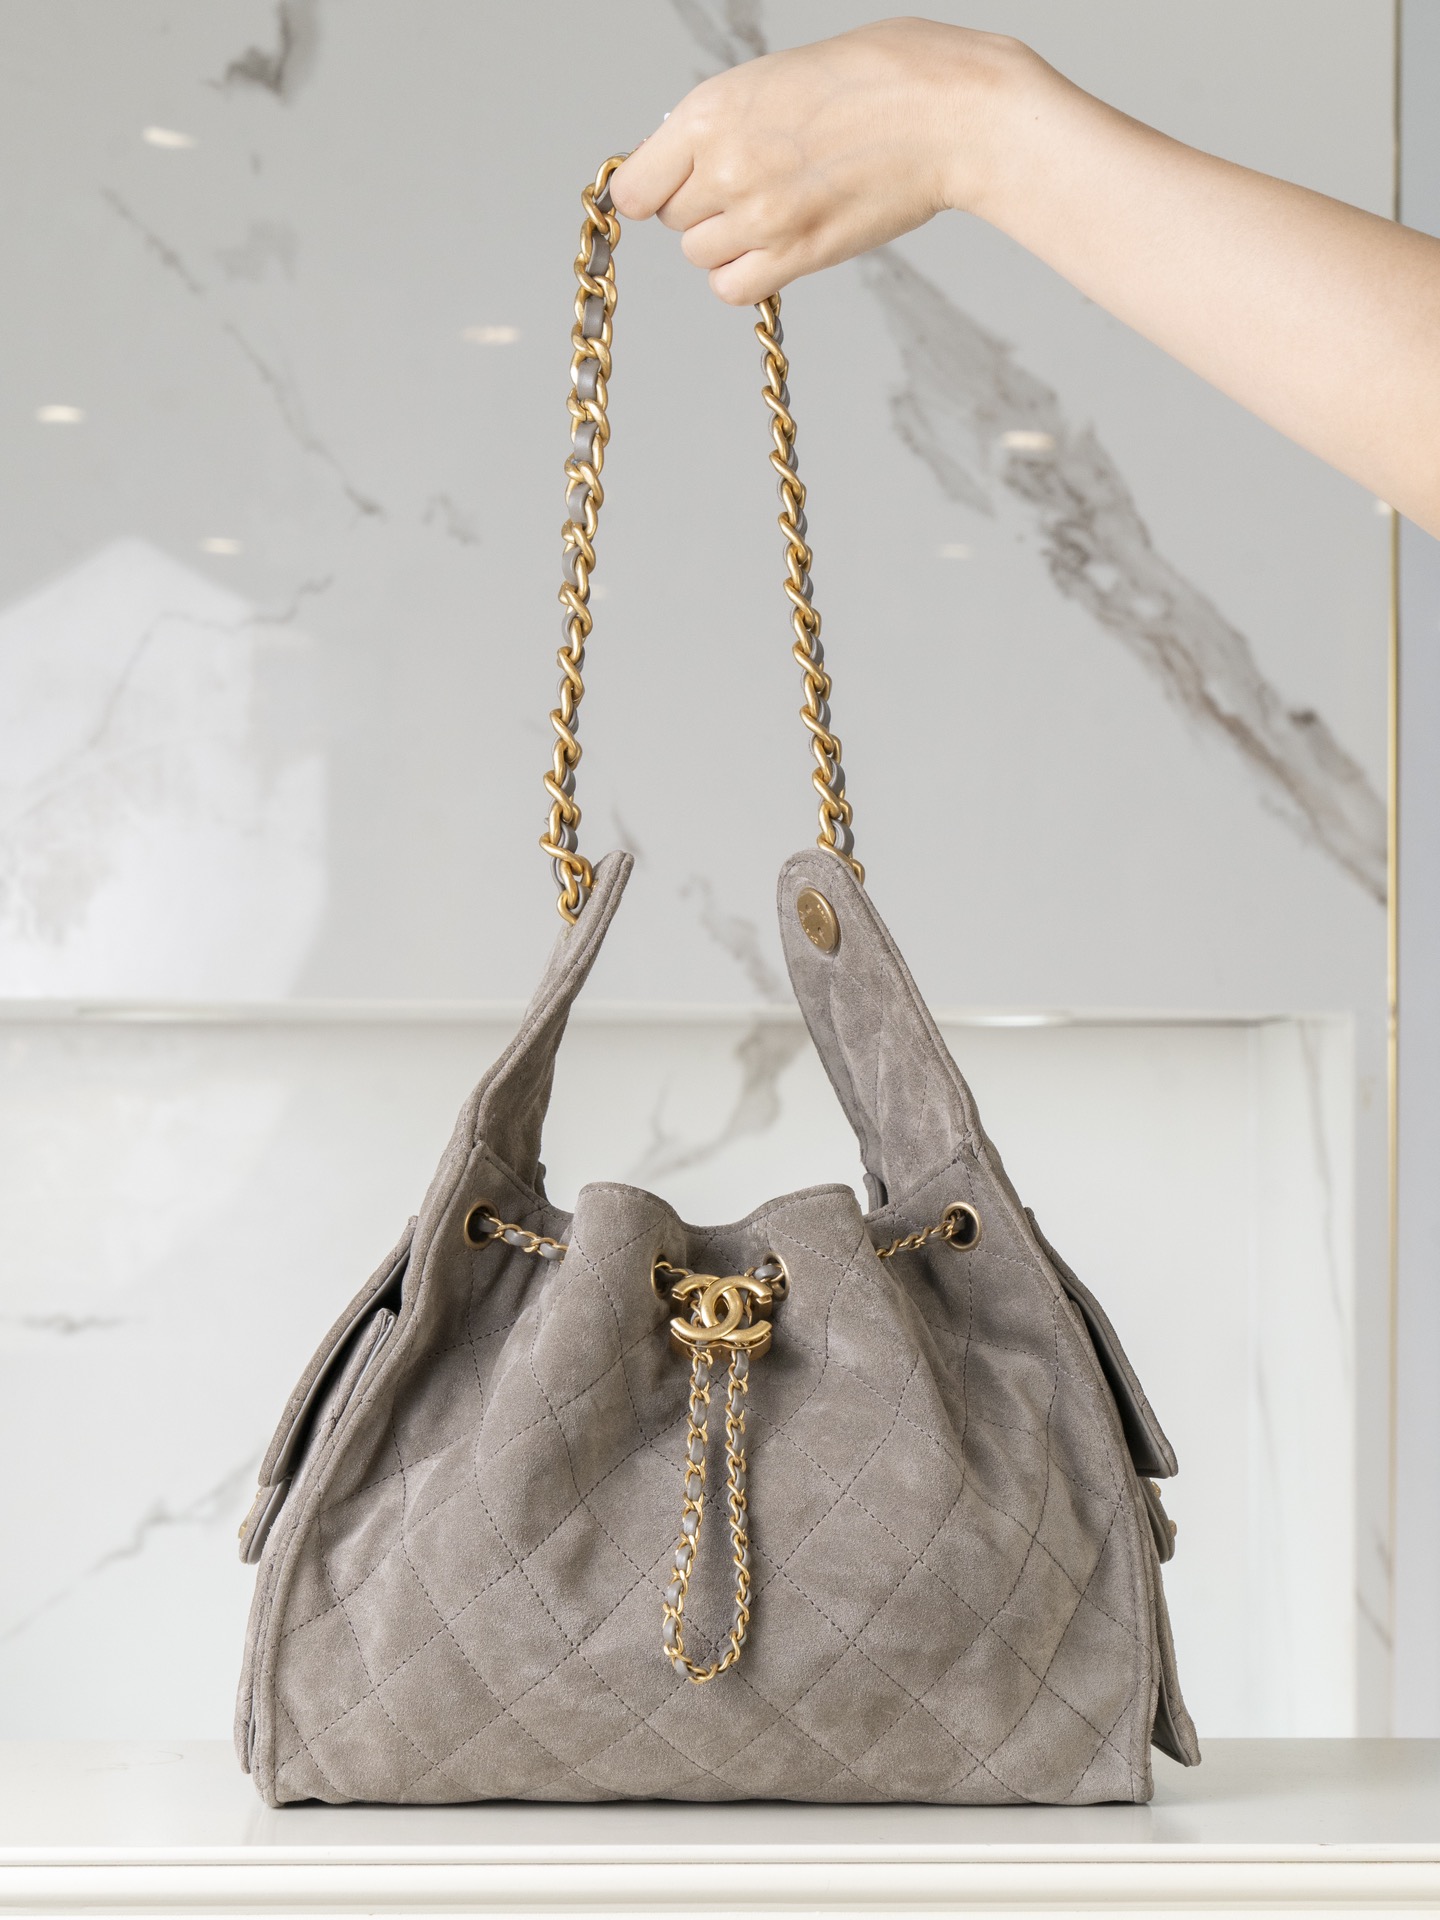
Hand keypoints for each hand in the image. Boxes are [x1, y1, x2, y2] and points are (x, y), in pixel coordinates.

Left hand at [609, 19, 1032, 305]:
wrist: (947, 113)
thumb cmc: (878, 79)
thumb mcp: (776, 76)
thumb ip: (721, 122)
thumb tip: (683, 159)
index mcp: (712, 112)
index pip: (633, 188)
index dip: (652, 188)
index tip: (674, 185)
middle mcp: (725, 168)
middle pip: (671, 221)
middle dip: (702, 206)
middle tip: (754, 180)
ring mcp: (760, 218)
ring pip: (701, 256)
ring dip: (727, 241)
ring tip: (775, 206)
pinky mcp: (797, 256)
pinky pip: (733, 289)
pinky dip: (745, 276)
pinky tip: (775, 247)